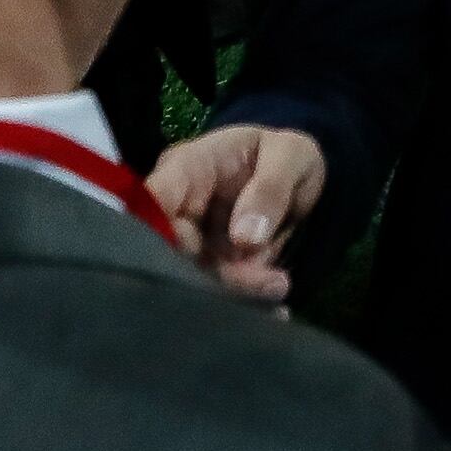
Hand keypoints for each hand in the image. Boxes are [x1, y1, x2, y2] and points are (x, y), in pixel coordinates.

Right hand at [146, 124, 325, 301]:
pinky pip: (218, 286)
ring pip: (195, 274)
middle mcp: (178, 206)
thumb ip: (270, 190)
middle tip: (262, 281)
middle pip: (170, 249)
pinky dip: (245, 295)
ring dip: (235, 288)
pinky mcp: (210, 265)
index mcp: (185, 168)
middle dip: (210, 273)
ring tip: (276, 284)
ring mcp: (192, 239)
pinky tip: (274, 295)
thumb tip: (245, 239)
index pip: (151, 202)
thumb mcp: (289, 156)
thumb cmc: (284, 154)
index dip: (160, 234)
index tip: (196, 255)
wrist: (300, 176)